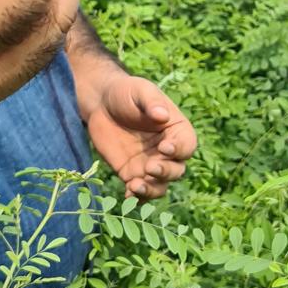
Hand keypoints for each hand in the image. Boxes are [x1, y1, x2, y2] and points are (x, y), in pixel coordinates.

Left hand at [83, 74, 196, 198]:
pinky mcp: (131, 174)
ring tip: (135, 185)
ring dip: (151, 189)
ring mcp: (150, 165)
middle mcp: (167, 151)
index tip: (164, 147)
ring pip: (160, 186)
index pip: (186, 145)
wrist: (100, 104)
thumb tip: (162, 115)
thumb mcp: (140, 91)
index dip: (179, 149)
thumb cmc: (126, 93)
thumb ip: (152, 102)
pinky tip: (127, 195)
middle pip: (176, 170)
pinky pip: (139, 191)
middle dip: (165, 172)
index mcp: (176, 130)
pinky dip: (136, 197)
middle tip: (149, 167)